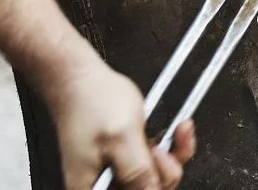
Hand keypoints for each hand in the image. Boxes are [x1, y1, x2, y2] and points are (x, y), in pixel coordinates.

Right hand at [43, 59, 196, 189]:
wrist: (82, 78)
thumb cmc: (91, 102)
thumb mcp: (122, 138)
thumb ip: (138, 171)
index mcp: (94, 188)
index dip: (153, 184)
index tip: (156, 160)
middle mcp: (104, 184)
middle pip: (150, 188)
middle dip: (165, 167)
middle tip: (159, 145)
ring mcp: (116, 170)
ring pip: (156, 175)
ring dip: (171, 153)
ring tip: (172, 133)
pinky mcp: (126, 156)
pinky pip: (155, 161)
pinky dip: (169, 145)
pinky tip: (176, 130)